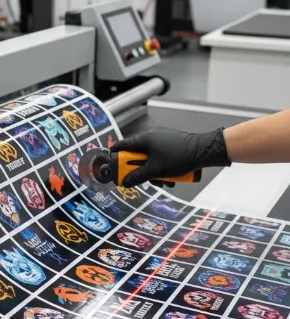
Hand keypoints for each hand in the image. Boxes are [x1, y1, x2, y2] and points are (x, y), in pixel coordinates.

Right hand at [114, 126, 229, 186]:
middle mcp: (151, 136)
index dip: (116, 156)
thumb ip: (138, 177)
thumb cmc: (179, 157)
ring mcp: (163, 138)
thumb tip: (125, 182)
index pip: (122, 145)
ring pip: (151, 157)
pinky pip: (161, 155)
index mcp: (144, 139)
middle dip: (141, 170)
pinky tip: (172, 177)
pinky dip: (163, 167)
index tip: (113, 166)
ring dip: (154, 172)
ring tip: (165, 182)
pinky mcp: (172, 142)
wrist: (205, 150)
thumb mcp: (155, 171)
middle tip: (145, 180)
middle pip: (137, 155)